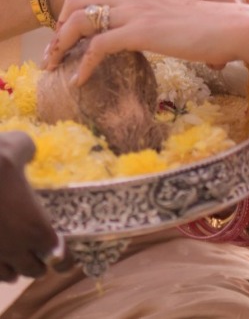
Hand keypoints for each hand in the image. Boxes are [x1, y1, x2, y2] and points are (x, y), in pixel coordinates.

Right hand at [0, 132, 70, 280]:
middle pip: (35, 270)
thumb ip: (27, 151)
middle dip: (40, 263)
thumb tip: (28, 150)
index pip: (60, 258)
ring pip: (9, 276)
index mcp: (37, 227)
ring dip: (16, 268)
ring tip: (17, 258)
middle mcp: (16, 248)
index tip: (66, 254)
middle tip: (41, 253)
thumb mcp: (18, 146)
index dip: (65, 258)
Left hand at [46, 0, 248, 84]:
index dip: (76, 17)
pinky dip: (83, 64)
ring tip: (55, 66)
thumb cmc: (220, 28)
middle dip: (59, 28)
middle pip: (78, 3)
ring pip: (80, 20)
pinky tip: (80, 80)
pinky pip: (98, 45)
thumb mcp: (183, 22)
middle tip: (53, 54)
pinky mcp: (142, 30)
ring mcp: (137, 11)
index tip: (69, 40)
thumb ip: (163, 25)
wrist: (239, 25)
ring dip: (61, 44)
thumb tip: (159, 40)